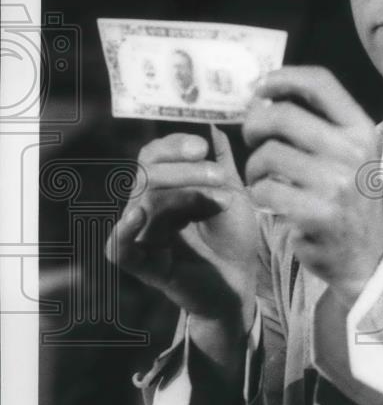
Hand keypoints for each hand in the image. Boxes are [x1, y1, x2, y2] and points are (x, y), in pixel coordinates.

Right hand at [106, 127, 261, 363]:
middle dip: (184, 170)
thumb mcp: (232, 192)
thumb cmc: (233, 238)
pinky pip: (118, 248)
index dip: (172, 145)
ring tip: (222, 201)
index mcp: (163, 187)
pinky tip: (139, 216)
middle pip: (147, 175)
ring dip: (185, 196)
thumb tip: (213, 121)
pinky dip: (123, 231)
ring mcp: (142, 236)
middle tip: (218, 175)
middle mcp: (147, 208)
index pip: (152, 155)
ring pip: (145, 203)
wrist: (242, 283)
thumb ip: (221, 160)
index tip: (202, 145)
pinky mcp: (144, 266)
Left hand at [242, 66, 382, 306]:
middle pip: (282, 115)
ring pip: (268, 154)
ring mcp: (336, 183)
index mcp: (361, 129)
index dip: (281, 78)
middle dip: (254, 125)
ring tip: (261, 178)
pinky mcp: (317, 214)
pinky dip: (258, 194)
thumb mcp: (349, 154)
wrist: (367, 255)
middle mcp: (352, 151)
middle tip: (252, 139)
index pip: (319, 82)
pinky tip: (268, 201)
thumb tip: (262, 96)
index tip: (260, 89)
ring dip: (253, 167)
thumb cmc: (348, 198)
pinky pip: (266, 190)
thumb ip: (316, 124)